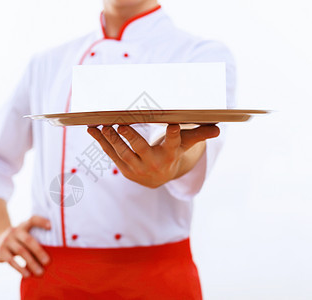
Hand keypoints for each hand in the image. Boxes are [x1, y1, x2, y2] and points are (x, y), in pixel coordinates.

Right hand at [0, 215, 50, 276]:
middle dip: (39, 251)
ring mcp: (7, 240)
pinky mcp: (1, 251)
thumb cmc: (17, 240)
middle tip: (47, 262)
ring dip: (31, 263)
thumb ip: (33, 239)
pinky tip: (27, 274)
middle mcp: (15, 231)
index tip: (51, 226)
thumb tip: (49, 256)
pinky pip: (11, 261)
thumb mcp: (23, 235)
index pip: (32, 220)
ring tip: (40, 272)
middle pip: (28, 240)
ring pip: (21, 252)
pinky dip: (20, 268)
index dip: (41, 221)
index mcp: (23, 226)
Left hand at [87, 124, 219, 187]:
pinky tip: (93, 130)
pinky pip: (112, 155)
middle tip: (121, 124)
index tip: (173, 125)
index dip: (173, 136)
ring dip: (112, 140)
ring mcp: (137, 168)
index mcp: (171, 155)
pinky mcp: (125, 170)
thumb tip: (219, 128)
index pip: (174, 144)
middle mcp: (154, 163)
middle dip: (131, 138)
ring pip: (123, 154)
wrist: (158, 178)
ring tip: (103, 126)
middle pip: (142, 150)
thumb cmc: (172, 153)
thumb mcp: (185, 145)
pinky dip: (102, 143)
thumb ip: (198, 134)